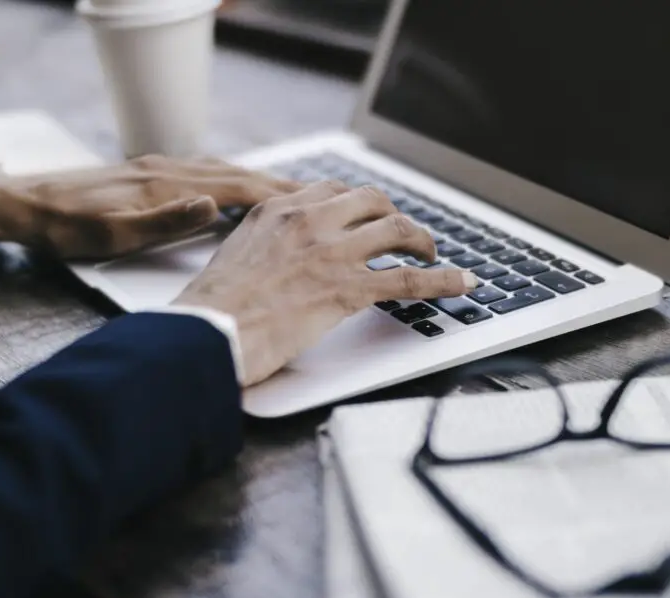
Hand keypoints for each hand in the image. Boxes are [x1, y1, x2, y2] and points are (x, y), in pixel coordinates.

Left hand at [0, 155, 301, 259]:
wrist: (23, 202)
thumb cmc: (64, 227)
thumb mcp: (111, 235)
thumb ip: (164, 221)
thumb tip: (212, 206)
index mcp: (164, 186)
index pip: (236, 188)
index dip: (277, 197)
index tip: (313, 204)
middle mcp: (167, 169)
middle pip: (237, 175)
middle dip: (280, 187)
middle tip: (321, 197)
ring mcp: (159, 168)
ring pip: (223, 171)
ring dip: (260, 182)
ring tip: (291, 195)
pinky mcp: (150, 173)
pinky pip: (205, 172)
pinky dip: (233, 179)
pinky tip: (238, 189)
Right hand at [174, 181, 480, 386]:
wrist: (206, 334)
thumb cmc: (211, 310)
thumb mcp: (233, 258)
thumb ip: (263, 247)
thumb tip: (277, 260)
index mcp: (276, 211)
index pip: (331, 190)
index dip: (359, 204)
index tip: (368, 217)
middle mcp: (308, 221)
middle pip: (370, 200)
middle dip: (394, 215)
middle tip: (403, 236)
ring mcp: (330, 252)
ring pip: (396, 230)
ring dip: (422, 241)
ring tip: (431, 255)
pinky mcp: (347, 288)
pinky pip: (409, 278)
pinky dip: (443, 280)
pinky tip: (463, 283)